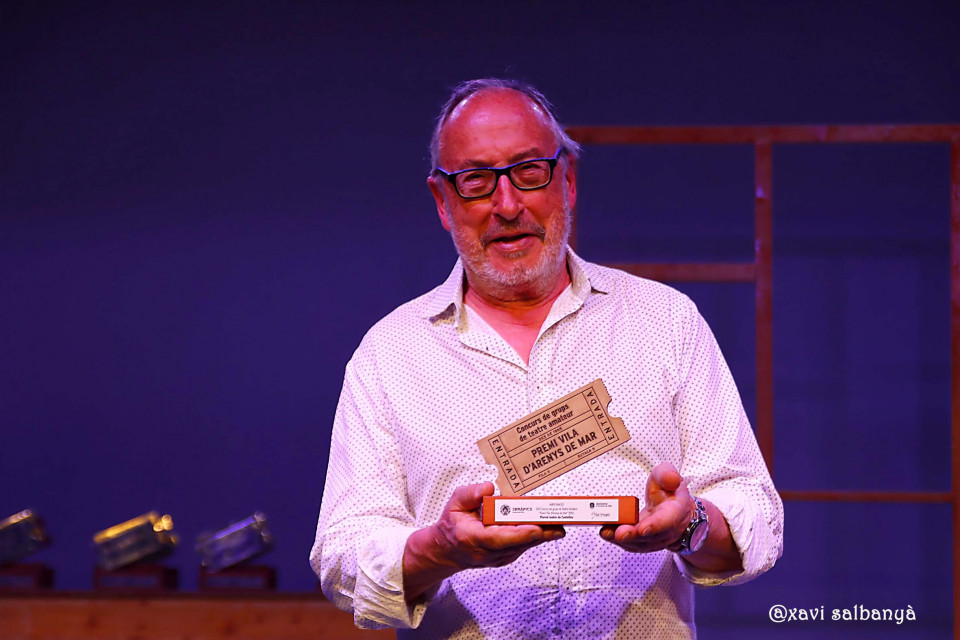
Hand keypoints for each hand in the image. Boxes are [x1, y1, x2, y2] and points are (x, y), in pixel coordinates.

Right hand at [404, 482, 563, 600]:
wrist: (448, 550)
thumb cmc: (453, 524)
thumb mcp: (454, 503)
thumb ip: (470, 494)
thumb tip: (490, 488)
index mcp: (474, 539)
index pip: (500, 539)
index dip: (521, 534)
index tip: (538, 527)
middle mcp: (489, 553)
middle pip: (521, 543)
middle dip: (542, 531)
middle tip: (562, 519)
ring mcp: (500, 558)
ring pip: (527, 544)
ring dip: (545, 532)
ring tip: (563, 518)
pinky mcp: (509, 556)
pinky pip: (526, 544)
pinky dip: (539, 534)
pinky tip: (552, 523)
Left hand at [599, 462, 691, 553]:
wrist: (673, 505)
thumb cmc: (668, 489)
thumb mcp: (668, 474)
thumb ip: (667, 474)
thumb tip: (671, 478)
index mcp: (676, 510)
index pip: (668, 519)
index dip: (656, 525)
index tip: (642, 528)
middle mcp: (669, 529)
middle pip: (651, 536)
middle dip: (633, 535)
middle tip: (618, 533)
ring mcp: (658, 538)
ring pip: (641, 544)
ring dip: (623, 540)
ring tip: (606, 532)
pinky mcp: (646, 542)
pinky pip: (633, 544)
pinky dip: (619, 541)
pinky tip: (607, 533)